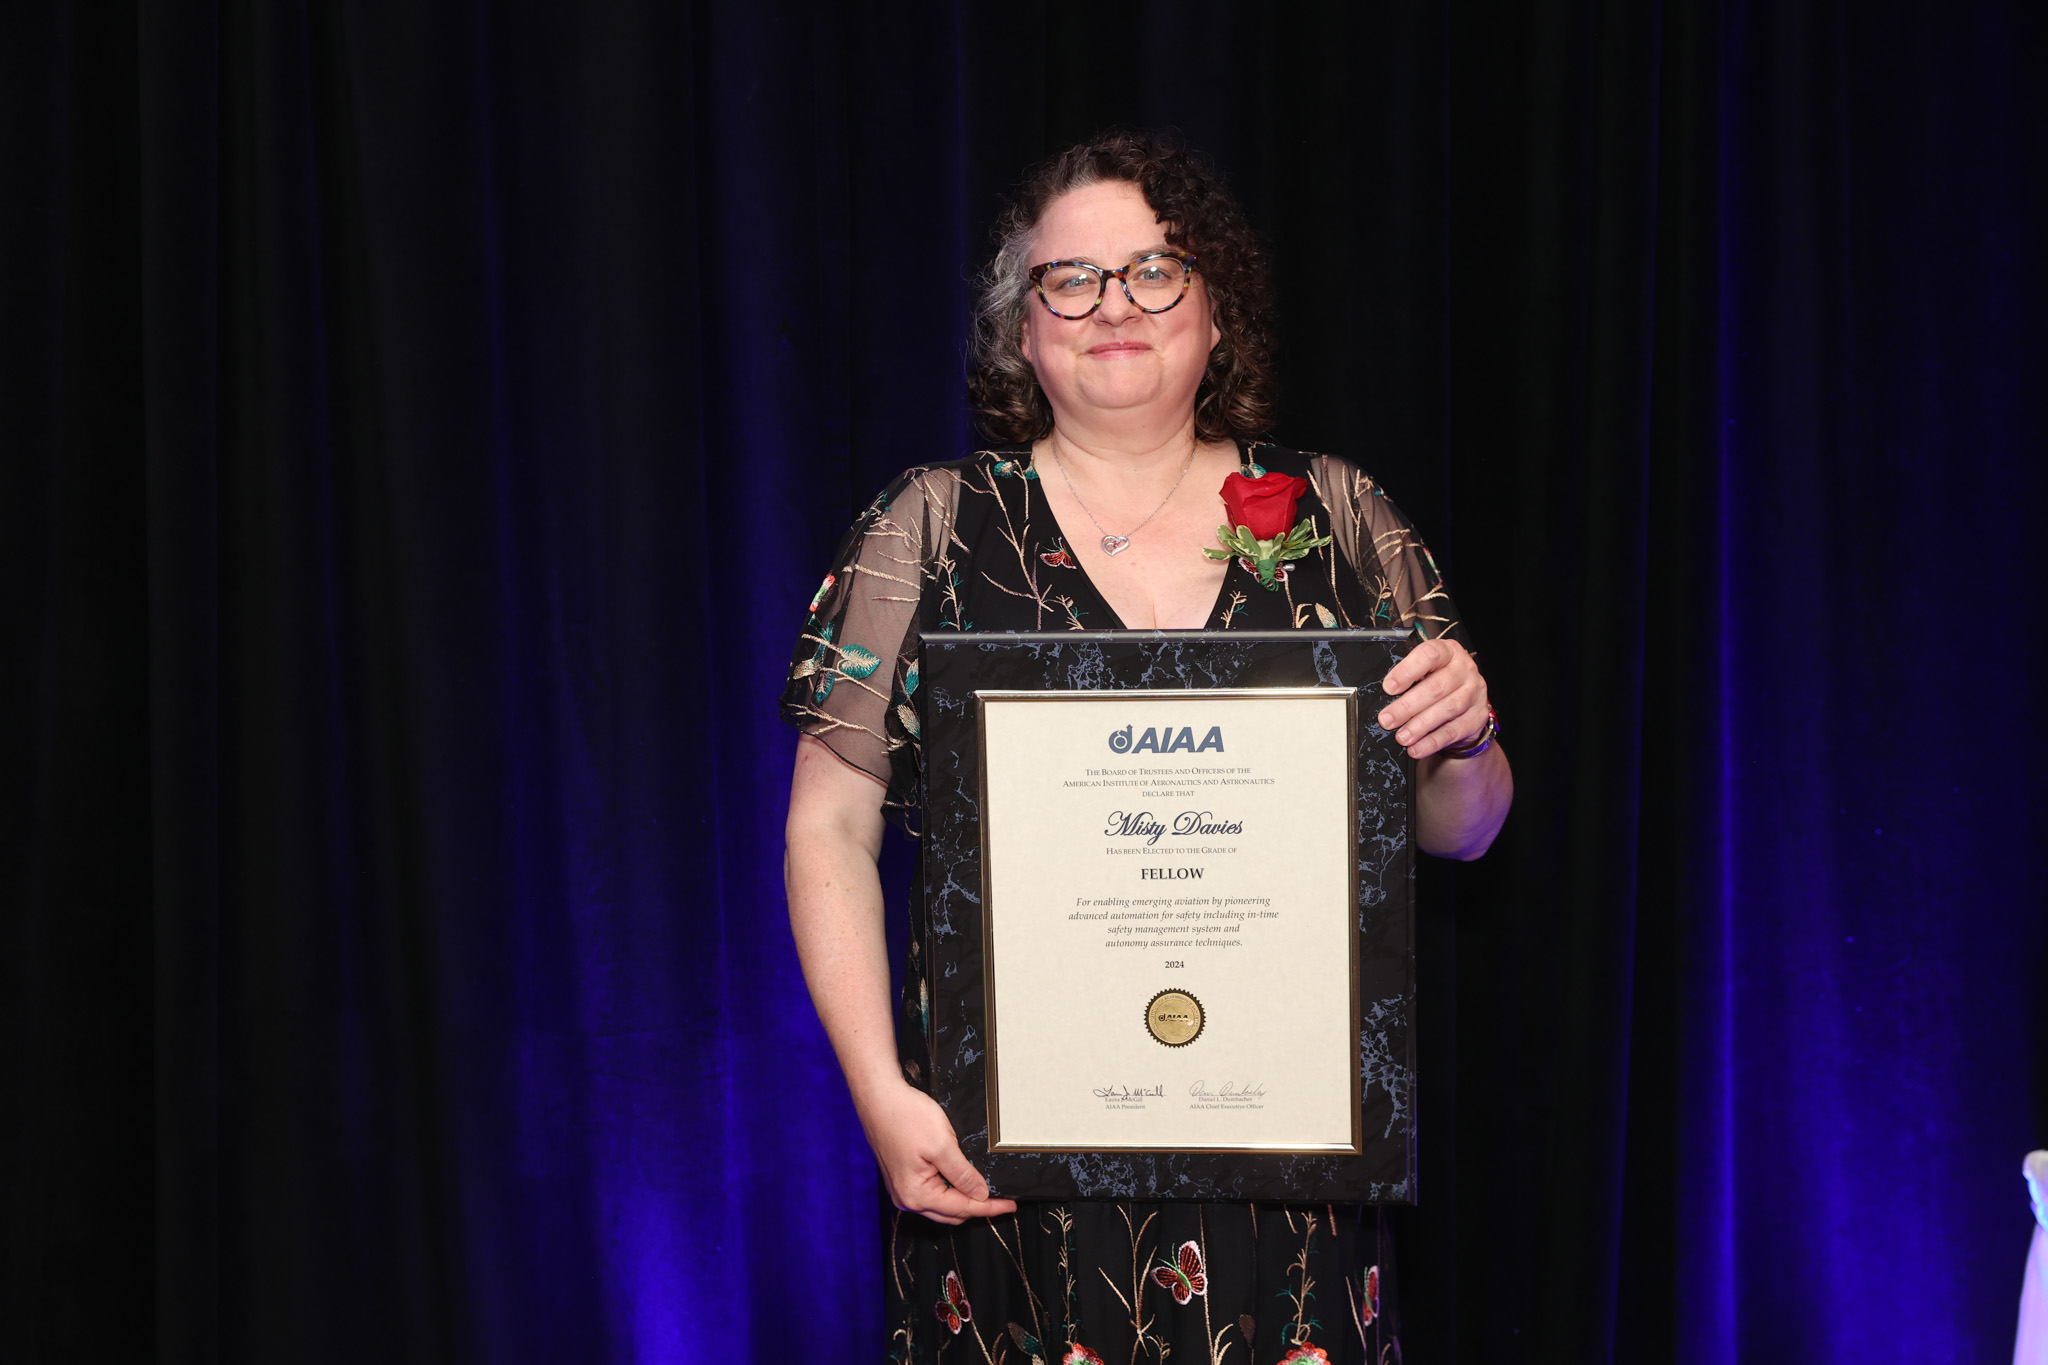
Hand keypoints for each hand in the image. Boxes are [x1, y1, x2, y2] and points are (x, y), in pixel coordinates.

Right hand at [856, 1080, 1017, 1224]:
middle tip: (1001, 1198)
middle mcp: (906, 1198)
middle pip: (951, 1212)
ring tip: (985, 1190)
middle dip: (977, 1207)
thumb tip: (980, 1194)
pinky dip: (949, 1191)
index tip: (1010, 1205)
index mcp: (916, 1195)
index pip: (962, 1208)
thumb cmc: (905, 1116)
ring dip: (962, 1199)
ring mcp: (902, 1189)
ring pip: (941, 1204)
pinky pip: (930, 1192)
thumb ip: (963, 1174)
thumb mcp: (943, 1145)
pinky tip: (961, 1180)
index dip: (989, 1207)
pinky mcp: (902, 1176)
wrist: (878, 1097)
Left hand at [1378, 637, 1489, 759]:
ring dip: (1420, 725)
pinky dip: (1432, 742)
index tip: (1389, 688)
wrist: (1466, 702)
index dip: (1407, 671)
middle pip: (1436, 687)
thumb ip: (1408, 678)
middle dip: (1407, 706)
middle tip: (1387, 719)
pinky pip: (1453, 731)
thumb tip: (1384, 695)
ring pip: (1446, 709)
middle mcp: (1465, 670)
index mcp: (1448, 652)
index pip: (1429, 655)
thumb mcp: (1425, 671)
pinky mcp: (1477, 717)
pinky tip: (1416, 748)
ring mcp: (1474, 693)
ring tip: (1402, 737)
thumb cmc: (1438, 681)